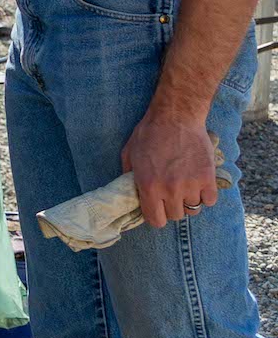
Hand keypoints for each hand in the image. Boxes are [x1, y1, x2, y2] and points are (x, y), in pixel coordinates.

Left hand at [121, 111, 218, 226]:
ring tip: (185, 187)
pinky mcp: (208, 178)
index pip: (156, 221)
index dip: (156, 216)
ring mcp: (191, 185)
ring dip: (189, 201)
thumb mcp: (129, 154)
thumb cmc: (149, 133)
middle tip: (171, 193)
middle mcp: (170, 190)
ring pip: (193, 209)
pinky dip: (206, 195)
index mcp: (149, 187)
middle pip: (175, 216)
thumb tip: (132, 194)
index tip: (158, 209)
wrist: (176, 117)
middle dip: (172, 207)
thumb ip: (128, 177)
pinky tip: (199, 184)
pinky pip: (210, 201)